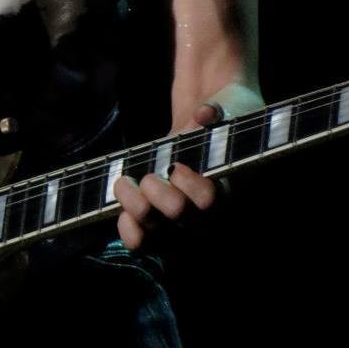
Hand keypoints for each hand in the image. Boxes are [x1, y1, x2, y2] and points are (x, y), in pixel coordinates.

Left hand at [114, 83, 264, 250]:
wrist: (204, 123)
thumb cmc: (219, 117)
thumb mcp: (226, 107)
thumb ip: (217, 111)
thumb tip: (205, 113)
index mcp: (226, 185)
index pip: (209, 201)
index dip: (190, 188)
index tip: (176, 165)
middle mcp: (205, 210)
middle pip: (181, 220)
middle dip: (160, 198)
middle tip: (149, 178)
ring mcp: (179, 218)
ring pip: (157, 232)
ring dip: (135, 209)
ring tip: (124, 184)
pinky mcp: (157, 216)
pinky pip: (142, 240)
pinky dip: (129, 230)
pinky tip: (122, 213)